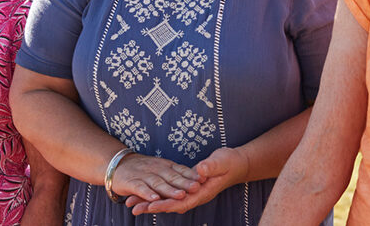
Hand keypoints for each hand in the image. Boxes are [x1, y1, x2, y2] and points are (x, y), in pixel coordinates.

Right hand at [108, 153, 199, 204]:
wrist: (117, 163)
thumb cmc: (143, 168)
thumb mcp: (161, 167)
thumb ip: (176, 174)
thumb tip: (198, 179)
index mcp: (165, 165)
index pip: (180, 170)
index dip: (191, 175)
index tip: (204, 179)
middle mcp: (156, 169)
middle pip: (172, 177)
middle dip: (184, 183)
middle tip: (196, 188)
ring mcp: (143, 175)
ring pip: (158, 183)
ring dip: (169, 190)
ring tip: (180, 195)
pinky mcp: (131, 182)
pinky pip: (140, 188)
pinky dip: (147, 193)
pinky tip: (154, 199)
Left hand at [129, 147, 250, 214]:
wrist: (237, 164)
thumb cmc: (230, 162)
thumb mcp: (221, 161)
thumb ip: (211, 167)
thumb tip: (199, 171)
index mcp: (202, 192)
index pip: (181, 202)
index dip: (165, 204)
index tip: (150, 206)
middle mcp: (195, 196)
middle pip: (170, 205)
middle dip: (151, 206)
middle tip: (133, 207)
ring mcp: (190, 193)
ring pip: (168, 200)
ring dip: (150, 202)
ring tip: (132, 204)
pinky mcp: (187, 188)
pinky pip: (169, 194)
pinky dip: (157, 195)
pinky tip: (145, 195)